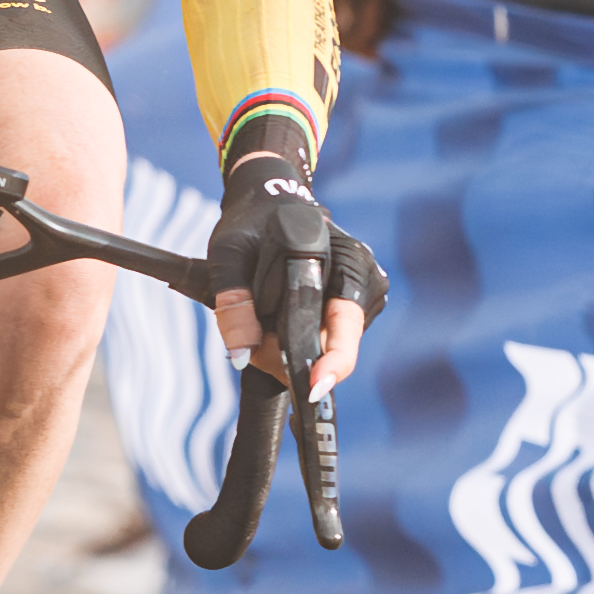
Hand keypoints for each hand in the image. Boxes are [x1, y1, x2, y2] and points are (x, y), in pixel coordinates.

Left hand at [202, 156, 382, 395]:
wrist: (267, 204)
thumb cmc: (249, 224)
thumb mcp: (228, 253)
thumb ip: (231, 301)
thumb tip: (241, 356)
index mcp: (346, 258)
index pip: (346, 323)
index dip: (331, 362)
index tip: (312, 389)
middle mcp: (366, 277)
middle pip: (332, 344)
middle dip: (288, 357)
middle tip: (249, 342)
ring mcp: (365, 293)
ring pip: (325, 347)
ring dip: (288, 350)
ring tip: (257, 321)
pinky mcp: (355, 307)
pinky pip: (324, 340)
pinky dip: (295, 342)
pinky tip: (274, 321)